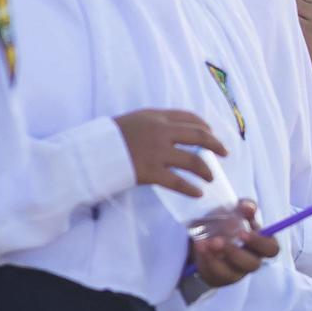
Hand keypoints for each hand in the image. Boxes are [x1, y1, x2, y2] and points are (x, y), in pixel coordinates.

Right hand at [113, 108, 229, 197]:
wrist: (86, 151)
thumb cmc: (106, 137)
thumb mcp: (132, 121)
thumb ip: (152, 124)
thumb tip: (171, 131)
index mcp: (155, 116)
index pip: (189, 117)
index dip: (204, 126)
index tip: (212, 132)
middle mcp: (160, 131)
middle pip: (199, 136)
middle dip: (216, 145)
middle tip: (225, 153)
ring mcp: (156, 152)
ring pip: (193, 161)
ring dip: (206, 170)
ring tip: (211, 178)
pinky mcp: (150, 172)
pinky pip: (178, 182)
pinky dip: (191, 189)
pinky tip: (198, 193)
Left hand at [189, 199, 279, 286]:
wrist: (206, 236)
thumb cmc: (228, 223)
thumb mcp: (236, 211)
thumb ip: (245, 207)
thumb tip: (248, 207)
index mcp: (260, 246)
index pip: (271, 249)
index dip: (260, 243)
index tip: (243, 232)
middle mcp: (251, 261)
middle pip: (253, 264)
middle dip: (235, 253)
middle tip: (218, 240)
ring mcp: (235, 272)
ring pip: (231, 272)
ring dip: (216, 258)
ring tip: (204, 243)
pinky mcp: (218, 277)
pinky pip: (213, 273)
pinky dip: (205, 259)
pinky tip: (200, 246)